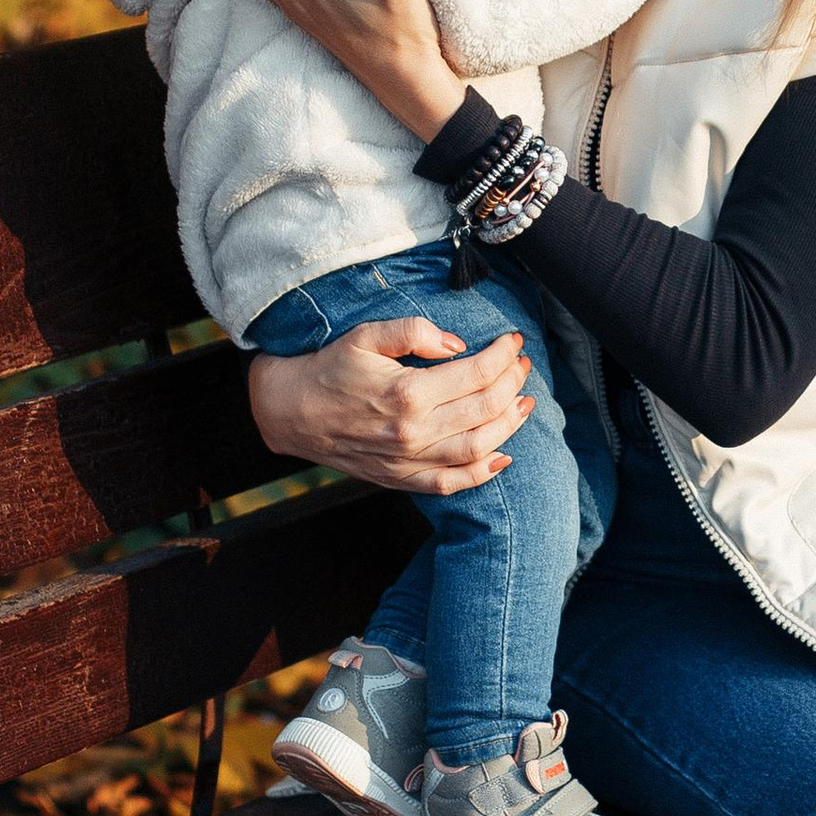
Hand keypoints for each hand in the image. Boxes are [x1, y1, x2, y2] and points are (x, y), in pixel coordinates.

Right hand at [249, 314, 533, 494]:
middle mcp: (414, 432)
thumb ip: (414, 332)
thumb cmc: (330, 369)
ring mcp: (409, 460)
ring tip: (524, 402)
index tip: (513, 341)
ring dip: (510, 424)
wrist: (291, 412)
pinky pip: (452, 483)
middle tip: (521, 365)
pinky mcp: (402, 478)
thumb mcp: (366, 336)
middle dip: (513, 382)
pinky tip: (503, 455)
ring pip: (479, 447)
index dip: (504, 355)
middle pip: (486, 408)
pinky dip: (484, 472)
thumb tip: (457, 344)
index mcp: (408, 392)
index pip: (478, 373)